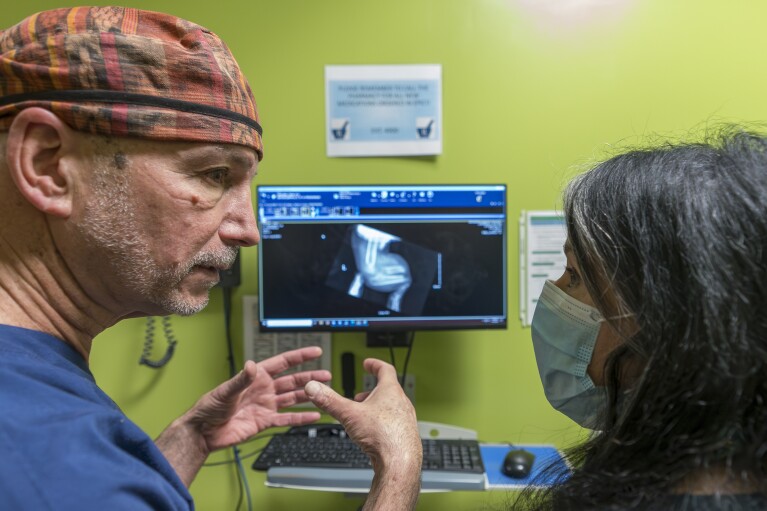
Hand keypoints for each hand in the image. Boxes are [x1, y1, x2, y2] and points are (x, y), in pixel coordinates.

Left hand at [187, 346, 330, 451]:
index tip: (315, 351)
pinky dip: (301, 418)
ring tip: (324, 393)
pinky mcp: (265, 422)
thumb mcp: (226, 391)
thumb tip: (251, 366)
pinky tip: (314, 415)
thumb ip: (241, 379)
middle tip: (326, 375)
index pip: (282, 363)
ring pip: (292, 398)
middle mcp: (264, 389)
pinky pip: (287, 419)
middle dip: (309, 377)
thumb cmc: (209, 407)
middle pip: (292, 381)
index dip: (299, 357)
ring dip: (307, 396)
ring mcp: (266, 405)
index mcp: (256, 377)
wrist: (204, 432)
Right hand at [305, 358, 420, 509]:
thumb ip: (330, 401)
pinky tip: (372, 435)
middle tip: (360, 395)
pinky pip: (393, 424)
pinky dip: (381, 424)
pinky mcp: (405, 436)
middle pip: (388, 390)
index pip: (385, 370)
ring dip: (376, 408)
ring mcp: (406, 420)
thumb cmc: (383, 436)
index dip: (375, 365)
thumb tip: (313, 388)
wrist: (401, 463)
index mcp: (391, 391)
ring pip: (390, 408)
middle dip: (371, 391)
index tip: (368, 363)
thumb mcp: (350, 414)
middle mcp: (402, 404)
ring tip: (362, 416)